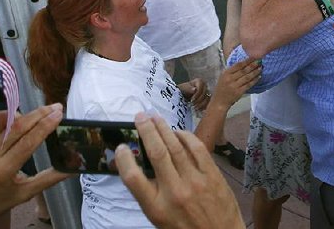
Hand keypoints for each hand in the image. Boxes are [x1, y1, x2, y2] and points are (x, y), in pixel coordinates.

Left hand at [0, 104, 69, 227]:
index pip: (28, 141)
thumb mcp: (25, 193)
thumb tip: (73, 167)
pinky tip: (8, 120)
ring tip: (30, 118)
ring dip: (18, 113)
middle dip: (39, 114)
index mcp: (3, 170)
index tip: (59, 114)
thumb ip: (49, 179)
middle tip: (55, 107)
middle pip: (17, 126)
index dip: (45, 125)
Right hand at [116, 113, 245, 228]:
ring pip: (176, 146)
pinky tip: (178, 132)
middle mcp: (174, 192)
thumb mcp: (160, 218)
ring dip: (163, 128)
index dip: (124, 160)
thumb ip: (150, 194)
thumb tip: (141, 164)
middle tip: (139, 116)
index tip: (121, 147)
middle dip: (146, 131)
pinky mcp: (212, 175)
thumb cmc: (185, 228)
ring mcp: (195, 182)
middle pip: (156, 153)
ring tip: (155, 117)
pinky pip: (197, 148)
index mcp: (156, 208)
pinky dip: (186, 136)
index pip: (133, 179)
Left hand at [179, 78, 209, 110]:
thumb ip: (188, 88)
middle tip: (192, 105)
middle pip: (205, 94)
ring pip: (208, 99)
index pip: (201, 88)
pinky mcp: (208, 99)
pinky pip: (208, 104)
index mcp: (200, 81)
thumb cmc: (183, 90)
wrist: (184, 95)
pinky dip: (203, 107)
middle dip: (198, 101)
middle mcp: (205, 86)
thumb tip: (194, 89)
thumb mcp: (183, 88)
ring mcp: (207, 92)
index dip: (197, 95)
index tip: (191, 100)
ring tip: (194, 108)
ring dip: (201, 105)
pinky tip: (198, 110)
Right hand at [210, 59, 260, 107]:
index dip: (247, 61)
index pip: (238, 65)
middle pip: (244, 70)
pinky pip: (248, 85)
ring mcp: (235, 86)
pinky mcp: (239, 92)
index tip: (253, 57)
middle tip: (259, 61)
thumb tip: (244, 63)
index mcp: (226, 73)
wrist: (219, 101)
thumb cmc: (222, 88)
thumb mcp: (223, 76)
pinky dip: (254, 80)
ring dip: (255, 72)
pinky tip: (259, 77)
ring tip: (260, 68)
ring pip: (247, 77)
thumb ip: (232, 71)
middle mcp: (230, 79)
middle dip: (252, 65)